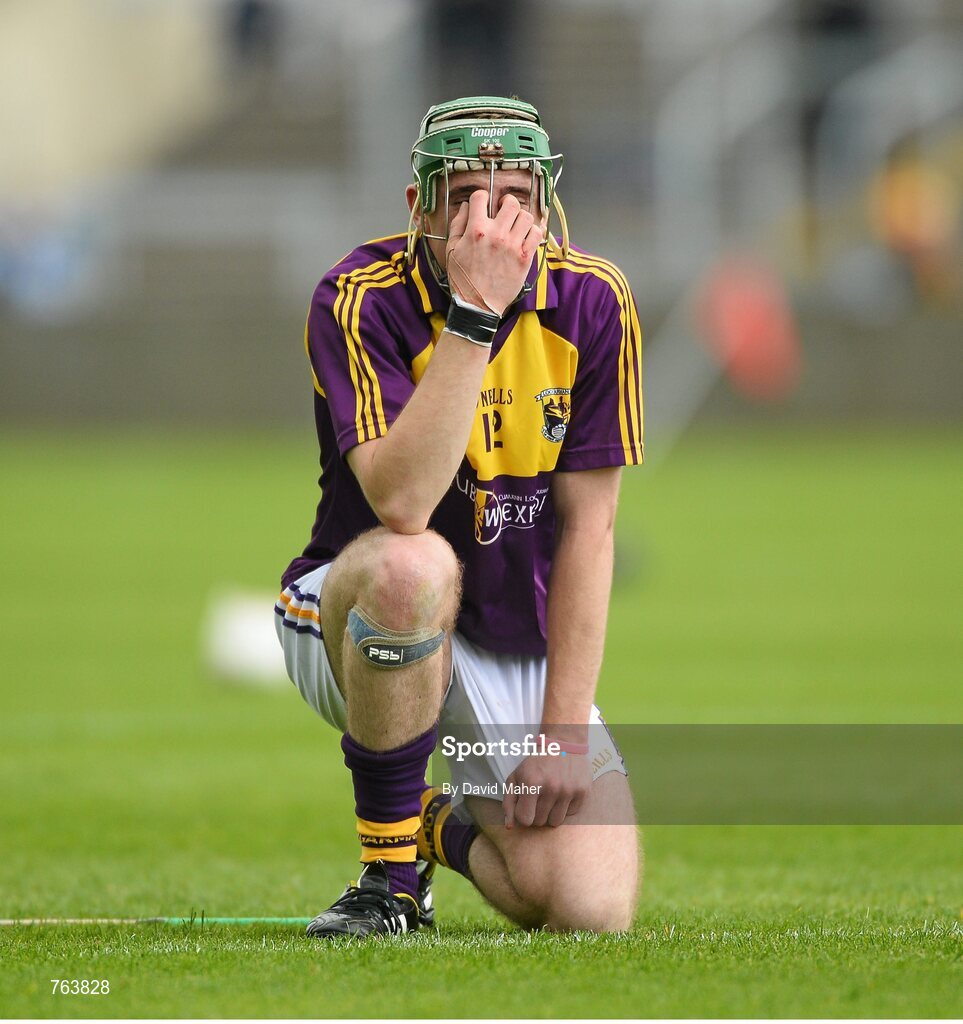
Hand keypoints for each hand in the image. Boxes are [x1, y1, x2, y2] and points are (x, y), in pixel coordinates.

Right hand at [445, 191, 543, 315]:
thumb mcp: (451, 250)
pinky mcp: (524, 258)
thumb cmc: (463, 280)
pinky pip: (537, 233)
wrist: (478, 305)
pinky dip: (533, 232)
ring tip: (516, 226)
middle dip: (507, 203)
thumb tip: (465, 207)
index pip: (481, 197)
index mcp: (476, 230)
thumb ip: (457, 225)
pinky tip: (525, 237)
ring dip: (521, 218)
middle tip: (505, 211)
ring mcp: (512, 246)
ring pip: (526, 216)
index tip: (484, 203)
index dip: (482, 197)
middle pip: (510, 203)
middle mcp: (496, 234)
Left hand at [502, 745, 591, 828]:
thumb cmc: (535, 763)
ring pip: (556, 822)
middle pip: (540, 822)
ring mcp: (569, 791)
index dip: (524, 813)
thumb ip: (509, 802)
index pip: (525, 819)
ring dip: (551, 813)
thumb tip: (509, 827)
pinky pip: (571, 814)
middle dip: (536, 813)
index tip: (526, 804)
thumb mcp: (516, 777)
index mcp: (532, 783)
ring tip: (550, 798)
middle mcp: (552, 788)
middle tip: (539, 798)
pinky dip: (566, 807)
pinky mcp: (583, 792)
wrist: (563, 743)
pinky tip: (563, 793)